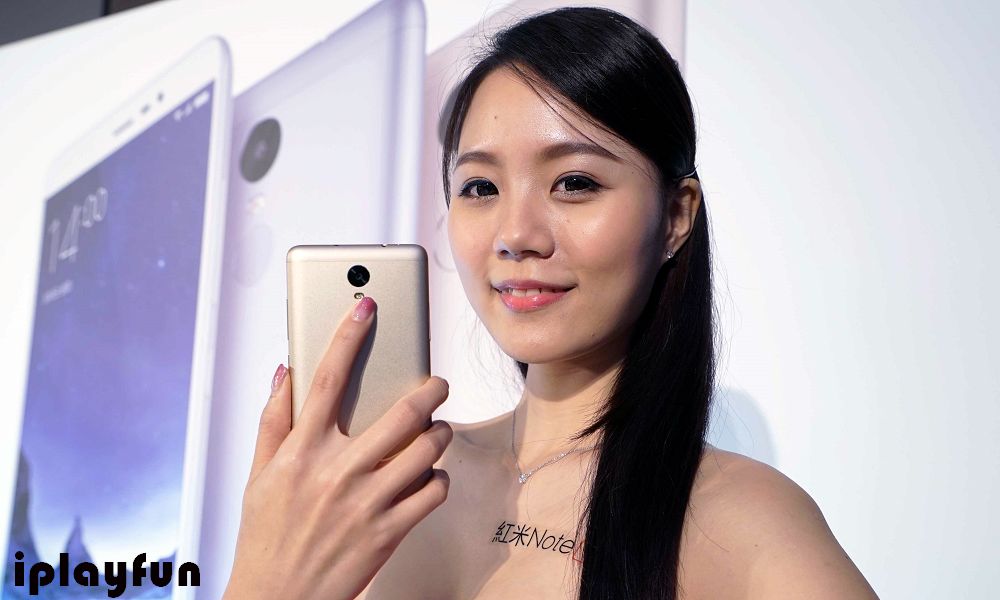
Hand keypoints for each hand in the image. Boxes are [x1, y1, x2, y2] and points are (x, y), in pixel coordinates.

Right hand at [223, 296, 451, 599]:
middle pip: (401, 411)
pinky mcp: (389, 532)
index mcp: (301, 451)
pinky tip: (428, 477)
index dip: (348, 335)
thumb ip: (272, 421)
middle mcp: (336, 471)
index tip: (366, 306)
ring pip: (427, 449)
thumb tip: (284, 373)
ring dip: (440, 434)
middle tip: (436, 384)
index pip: (327, 378)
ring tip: (435, 432)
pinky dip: (438, 480)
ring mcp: (367, 502)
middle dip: (430, 389)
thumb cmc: (266, 537)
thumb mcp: (258, 475)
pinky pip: (433, 492)